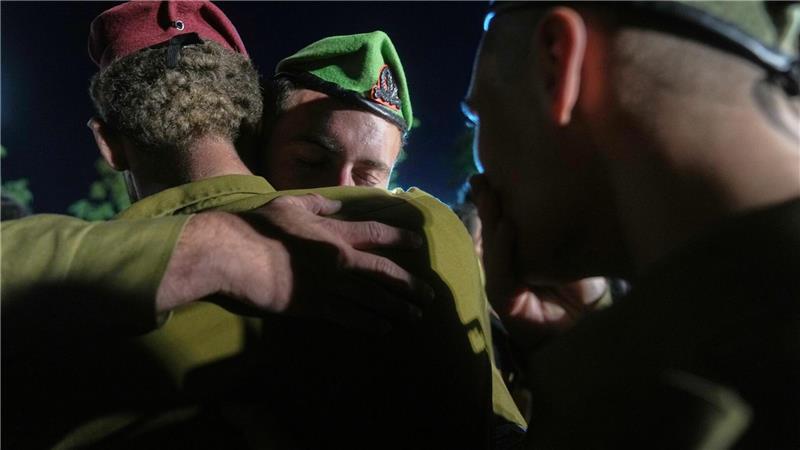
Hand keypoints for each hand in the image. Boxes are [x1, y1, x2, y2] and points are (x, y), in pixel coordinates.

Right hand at [158, 194, 432, 332]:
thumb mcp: (290, 205)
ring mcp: (327, 286)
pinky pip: (348, 317)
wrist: (231, 255)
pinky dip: (369, 323)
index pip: (376, 234)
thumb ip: (319, 206)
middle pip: (384, 273)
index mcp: (333, 233)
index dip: (401, 237)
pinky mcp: (311, 307)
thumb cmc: (257, 226)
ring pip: (371, 299)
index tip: (419, 242)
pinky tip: (385, 328)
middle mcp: (337, 260)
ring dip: (396, 308)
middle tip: (429, 293)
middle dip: (409, 284)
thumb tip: (339, 205)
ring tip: (415, 315)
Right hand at [470, 174, 606, 346]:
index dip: (491, 198)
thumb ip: (553, 229)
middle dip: (485, 203)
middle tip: (482, 179)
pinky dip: (502, 250)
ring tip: (493, 195)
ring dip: (490, 220)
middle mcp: (503, 264)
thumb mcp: (570, 251)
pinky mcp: (504, 301)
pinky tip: (506, 227)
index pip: (498, 219)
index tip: (488, 173)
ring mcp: (500, 282)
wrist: (591, 329)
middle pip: (488, 229)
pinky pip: (499, 274)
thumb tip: (552, 187)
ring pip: (489, 248)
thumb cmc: (584, 289)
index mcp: (516, 250)